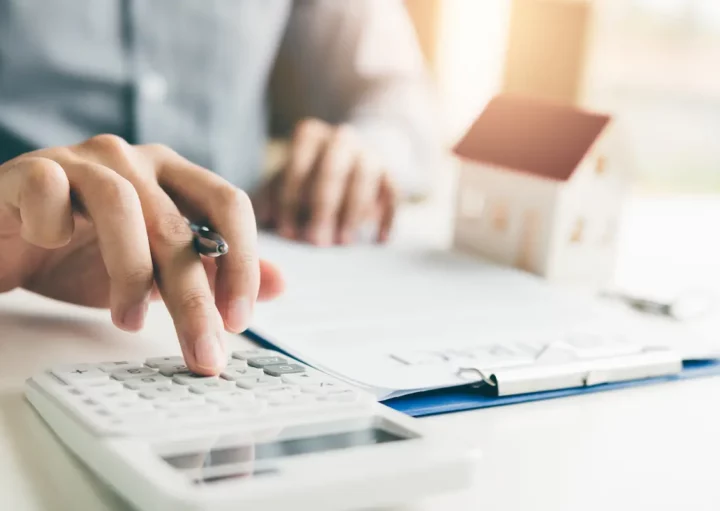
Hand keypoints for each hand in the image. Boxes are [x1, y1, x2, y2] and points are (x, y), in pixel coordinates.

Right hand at [0, 135, 283, 374]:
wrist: (7, 242)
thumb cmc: (84, 252)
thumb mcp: (158, 269)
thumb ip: (215, 272)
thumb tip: (280, 284)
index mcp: (173, 175)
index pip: (228, 204)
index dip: (241, 261)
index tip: (239, 321)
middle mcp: (135, 159)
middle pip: (178, 224)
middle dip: (194, 298)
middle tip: (203, 353)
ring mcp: (82, 160)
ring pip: (122, 207)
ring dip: (129, 273)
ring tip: (129, 321)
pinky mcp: (31, 169)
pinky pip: (50, 191)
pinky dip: (54, 228)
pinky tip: (50, 248)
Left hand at [255, 119, 397, 245]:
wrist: (348, 158)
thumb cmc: (307, 177)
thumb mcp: (285, 181)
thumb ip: (271, 197)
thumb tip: (263, 219)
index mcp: (309, 136)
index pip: (297, 165)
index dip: (290, 201)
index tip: (287, 233)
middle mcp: (341, 139)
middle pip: (332, 171)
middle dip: (323, 209)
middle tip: (316, 242)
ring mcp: (369, 154)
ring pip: (364, 180)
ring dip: (353, 213)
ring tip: (343, 242)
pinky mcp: (390, 173)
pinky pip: (393, 193)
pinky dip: (388, 217)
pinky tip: (379, 240)